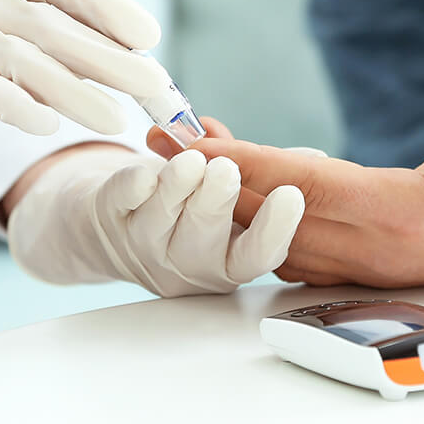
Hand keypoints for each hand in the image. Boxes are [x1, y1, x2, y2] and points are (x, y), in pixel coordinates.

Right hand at [0, 0, 169, 238]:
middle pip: (49, 23)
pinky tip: (50, 127)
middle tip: (156, 87)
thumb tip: (132, 57)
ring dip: (78, 93)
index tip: (149, 34)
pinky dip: (20, 106)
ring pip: (24, 60)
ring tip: (117, 120)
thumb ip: (48, 43)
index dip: (105, 3)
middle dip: (109, 57)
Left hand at [5, 142, 304, 296]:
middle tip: (225, 171)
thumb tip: (313, 160)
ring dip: (178, 185)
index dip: (275, 230)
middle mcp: (189, 264)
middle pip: (205, 242)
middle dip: (216, 203)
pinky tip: (148, 169)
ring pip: (162, 221)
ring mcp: (144, 247)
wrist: (117, 222)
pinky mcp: (110, 219)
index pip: (258, 256)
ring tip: (191, 158)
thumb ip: (262, 175)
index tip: (291, 196)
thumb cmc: (190, 205)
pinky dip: (135, 183)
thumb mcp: (232, 198)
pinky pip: (122, 202)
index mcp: (229, 260)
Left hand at [182, 92, 423, 287]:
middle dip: (209, 179)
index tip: (189, 143)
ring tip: (181, 148)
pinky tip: (242, 174)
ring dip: (227, 194)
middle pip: (272, 215)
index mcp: (407, 220)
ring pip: (278, 232)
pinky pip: (300, 239)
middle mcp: (379, 251)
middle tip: (153, 138)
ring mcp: (374, 262)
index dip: (244, 165)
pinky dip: (261, 207)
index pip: (303, 189)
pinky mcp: (375, 258)